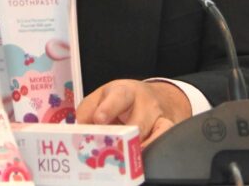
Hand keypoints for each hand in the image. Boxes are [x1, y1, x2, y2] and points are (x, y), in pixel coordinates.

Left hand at [76, 79, 190, 146]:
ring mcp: (159, 116)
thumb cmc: (122, 100)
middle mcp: (145, 103)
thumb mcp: (102, 97)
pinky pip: (164, 139)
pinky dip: (153, 148)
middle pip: (138, 121)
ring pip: (155, 132)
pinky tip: (140, 155)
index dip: (108, 109)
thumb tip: (80, 128)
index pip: (118, 97)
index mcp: (124, 92)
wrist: (154, 97)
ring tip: (124, 156)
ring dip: (139, 146)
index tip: (98, 119)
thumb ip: (87, 110)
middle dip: (124, 136)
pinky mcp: (168, 128)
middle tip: (110, 147)